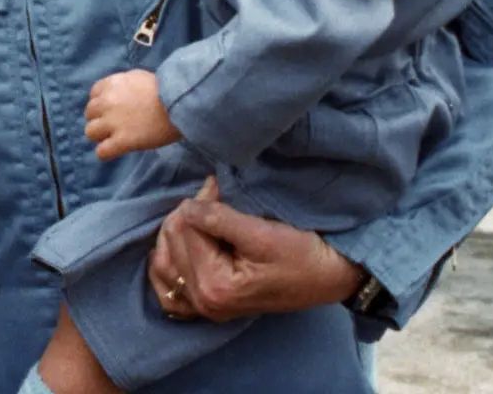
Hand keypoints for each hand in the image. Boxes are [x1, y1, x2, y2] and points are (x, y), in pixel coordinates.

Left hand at [84, 70, 177, 159]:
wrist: (179, 103)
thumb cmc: (166, 89)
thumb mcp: (139, 77)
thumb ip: (124, 84)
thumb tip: (121, 92)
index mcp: (112, 84)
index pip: (94, 94)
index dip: (102, 103)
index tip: (113, 109)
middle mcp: (107, 102)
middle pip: (89, 114)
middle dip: (100, 119)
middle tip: (115, 125)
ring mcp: (112, 122)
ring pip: (90, 132)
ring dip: (101, 136)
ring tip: (114, 138)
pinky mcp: (122, 141)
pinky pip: (101, 152)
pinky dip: (106, 152)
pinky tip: (116, 151)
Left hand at [148, 177, 362, 321]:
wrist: (329, 276)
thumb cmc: (302, 255)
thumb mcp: (262, 233)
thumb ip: (218, 219)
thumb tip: (187, 206)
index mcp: (215, 287)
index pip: (183, 230)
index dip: (200, 202)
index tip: (218, 186)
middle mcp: (204, 302)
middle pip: (170, 242)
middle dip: (188, 213)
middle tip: (213, 194)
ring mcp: (204, 307)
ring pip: (163, 259)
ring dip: (178, 231)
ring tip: (201, 214)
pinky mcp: (209, 303)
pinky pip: (169, 286)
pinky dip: (169, 262)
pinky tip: (179, 245)